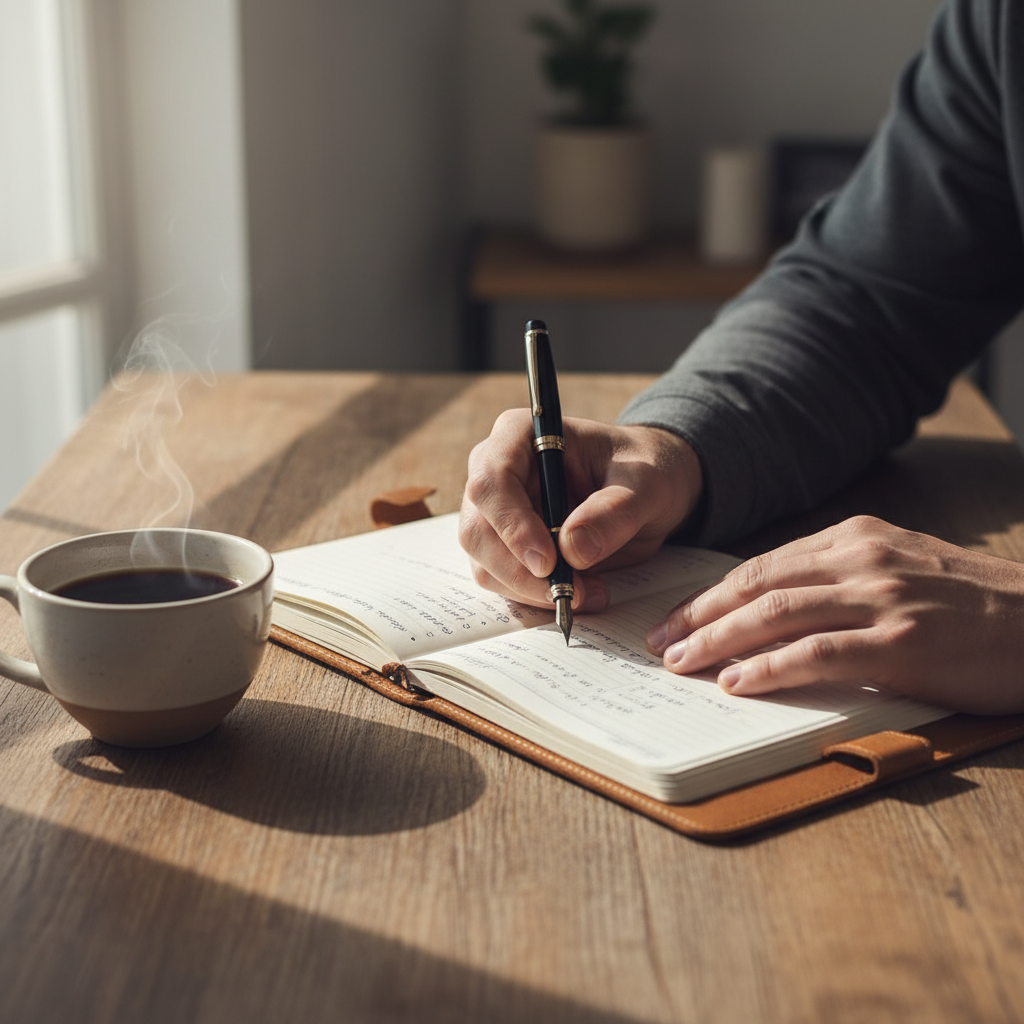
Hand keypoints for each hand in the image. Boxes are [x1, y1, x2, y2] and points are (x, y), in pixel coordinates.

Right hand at [459, 411, 702, 611]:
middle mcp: (495, 472)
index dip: (512, 525)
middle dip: (520, 571)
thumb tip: (573, 548)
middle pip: (478, 530)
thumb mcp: (645, 484)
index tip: (548, 561)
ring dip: (530, 590)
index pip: (491, 481)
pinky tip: (580, 592)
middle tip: (573, 592)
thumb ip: (614, 511)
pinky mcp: (504, 547)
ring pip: (484, 563)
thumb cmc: (643, 472)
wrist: (645, 491)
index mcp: (519, 436)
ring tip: (589, 593)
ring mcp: (495, 513)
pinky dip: (535, 596)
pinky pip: (502, 581)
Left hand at [646, 515, 1023, 713]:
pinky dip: (771, 668)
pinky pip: (819, 653)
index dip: (712, 595)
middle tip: (660, 644)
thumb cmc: (971, 605)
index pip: (763, 565)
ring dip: (720, 641)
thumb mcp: (900, 570)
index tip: (676, 619)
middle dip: (701, 616)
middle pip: (758, 585)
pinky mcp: (904, 641)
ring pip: (778, 613)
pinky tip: (738, 683)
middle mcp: (862, 559)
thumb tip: (770, 613)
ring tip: (682, 664)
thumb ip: (839, 581)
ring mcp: (883, 597)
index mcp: (856, 537)